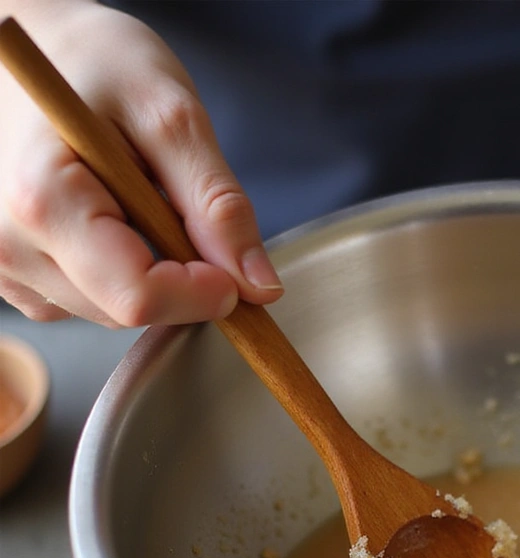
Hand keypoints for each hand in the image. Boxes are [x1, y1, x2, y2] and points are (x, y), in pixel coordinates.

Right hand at [0, 2, 280, 326]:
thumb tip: (258, 283)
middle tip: (178, 208)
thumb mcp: (172, 115)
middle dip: (177, 279)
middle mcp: (7, 243)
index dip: (201, 294)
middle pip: (127, 311)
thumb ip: (217, 203)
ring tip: (133, 199)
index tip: (234, 269)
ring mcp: (3, 263)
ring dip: (147, 274)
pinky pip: (85, 304)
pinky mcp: (11, 273)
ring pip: (110, 313)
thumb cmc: (94, 62)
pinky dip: (117, 273)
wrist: (37, 46)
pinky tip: (109, 217)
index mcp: (43, 200)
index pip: (138, 297)